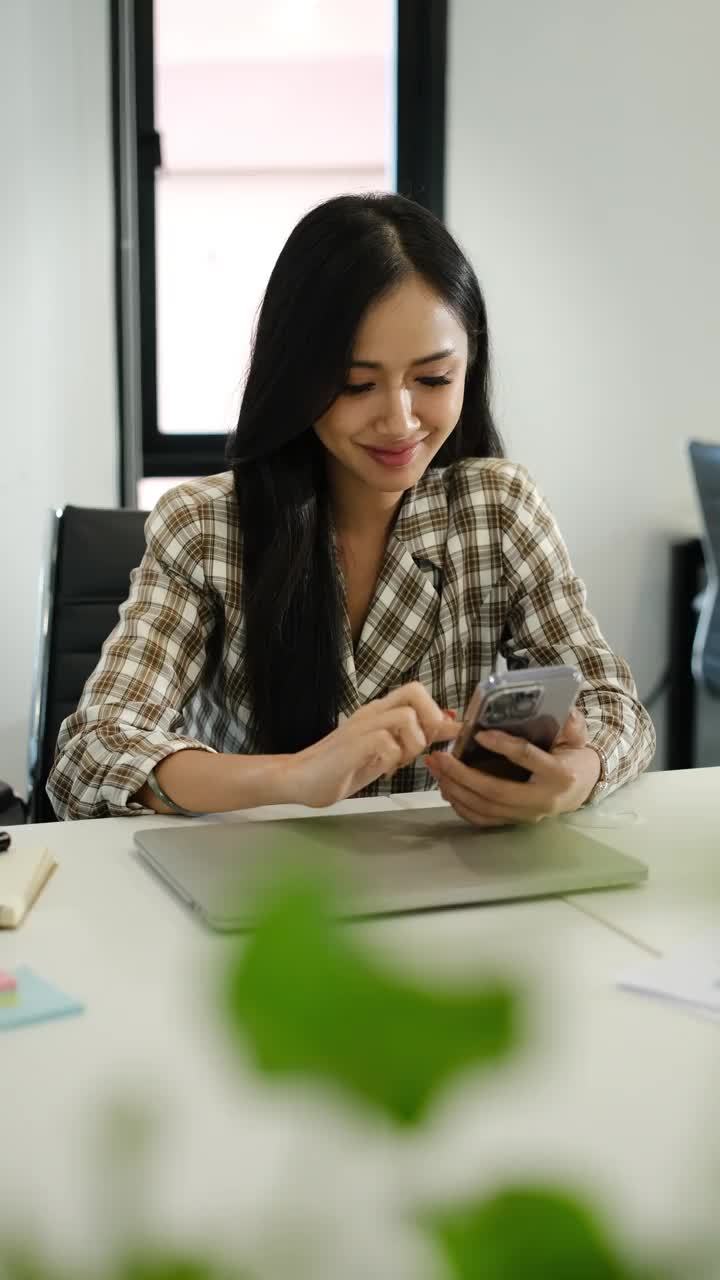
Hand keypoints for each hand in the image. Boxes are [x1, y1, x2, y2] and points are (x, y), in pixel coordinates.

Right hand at [285, 683, 460, 807]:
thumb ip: (414, 737)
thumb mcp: (385, 752)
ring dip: (412, 744)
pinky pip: (386, 741)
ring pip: (406, 717)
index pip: (417, 693)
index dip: (439, 713)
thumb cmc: (342, 767)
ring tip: (398, 762)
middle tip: (420, 746)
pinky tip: (382, 770)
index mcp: (379, 712)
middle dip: (430, 719)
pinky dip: (392, 759)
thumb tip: (447, 726)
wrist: (299, 778)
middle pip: (415, 691)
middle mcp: (372, 712)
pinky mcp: (352, 744)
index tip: (444, 737)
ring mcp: (361, 726)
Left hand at [425, 708, 600, 827]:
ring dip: (455, 789)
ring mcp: (527, 815)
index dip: (503, 746)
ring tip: (436, 769)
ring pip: (485, 807)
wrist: (582, 788)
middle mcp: (542, 799)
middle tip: (440, 757)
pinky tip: (445, 788)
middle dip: (463, 775)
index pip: (527, 758)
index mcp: (559, 774)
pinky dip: (461, 806)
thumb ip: (571, 724)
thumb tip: (564, 711)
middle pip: (496, 791)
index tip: (479, 734)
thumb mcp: (576, 736)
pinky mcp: (515, 822)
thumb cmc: (573, 756)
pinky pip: (484, 820)